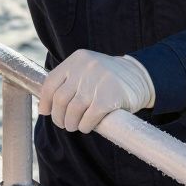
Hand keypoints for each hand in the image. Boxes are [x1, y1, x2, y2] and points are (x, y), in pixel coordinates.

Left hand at [38, 49, 155, 133]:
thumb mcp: (88, 70)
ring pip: (72, 110)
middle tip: (64, 123)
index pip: (51, 82)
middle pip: (60, 99)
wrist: (141, 77)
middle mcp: (86, 67)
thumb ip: (69, 82)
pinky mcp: (109, 98)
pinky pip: (89, 118)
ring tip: (74, 126)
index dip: (45, 100)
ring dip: (71, 123)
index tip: (46, 112)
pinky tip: (87, 126)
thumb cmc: (108, 79)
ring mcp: (98, 81)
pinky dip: (85, 126)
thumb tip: (44, 107)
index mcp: (77, 59)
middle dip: (58, 116)